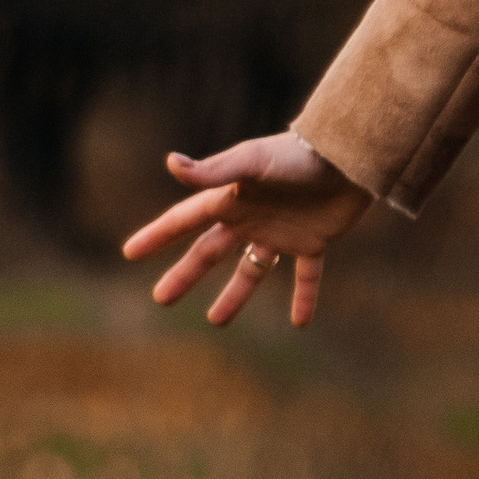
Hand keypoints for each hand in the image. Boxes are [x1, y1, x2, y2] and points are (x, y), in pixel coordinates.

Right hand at [120, 133, 372, 330]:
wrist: (348, 157)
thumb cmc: (298, 156)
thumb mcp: (252, 162)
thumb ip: (214, 170)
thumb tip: (171, 163)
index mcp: (230, 199)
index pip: (184, 220)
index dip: (157, 236)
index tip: (129, 252)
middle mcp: (251, 218)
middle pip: (210, 252)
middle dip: (185, 275)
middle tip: (161, 299)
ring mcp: (281, 232)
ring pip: (252, 270)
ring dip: (234, 295)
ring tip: (215, 321)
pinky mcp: (314, 241)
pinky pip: (307, 275)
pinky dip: (305, 297)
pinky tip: (301, 322)